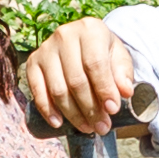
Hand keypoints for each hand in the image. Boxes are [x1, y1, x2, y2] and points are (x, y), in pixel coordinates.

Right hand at [17, 19, 152, 136]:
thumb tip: (125, 92)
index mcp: (90, 30)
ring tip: (87, 127)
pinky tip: (58, 123)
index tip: (113, 110)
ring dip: (73, 114)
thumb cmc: (103, 52)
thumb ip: (124, 74)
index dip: (104, 89)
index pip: (95, 64)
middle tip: (102, 126)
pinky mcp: (33, 61)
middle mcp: (64, 35)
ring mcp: (46, 48)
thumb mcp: (119, 58)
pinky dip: (47, 109)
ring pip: (58, 89)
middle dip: (90, 108)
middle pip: (76, 80)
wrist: (83, 41)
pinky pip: (37, 90)